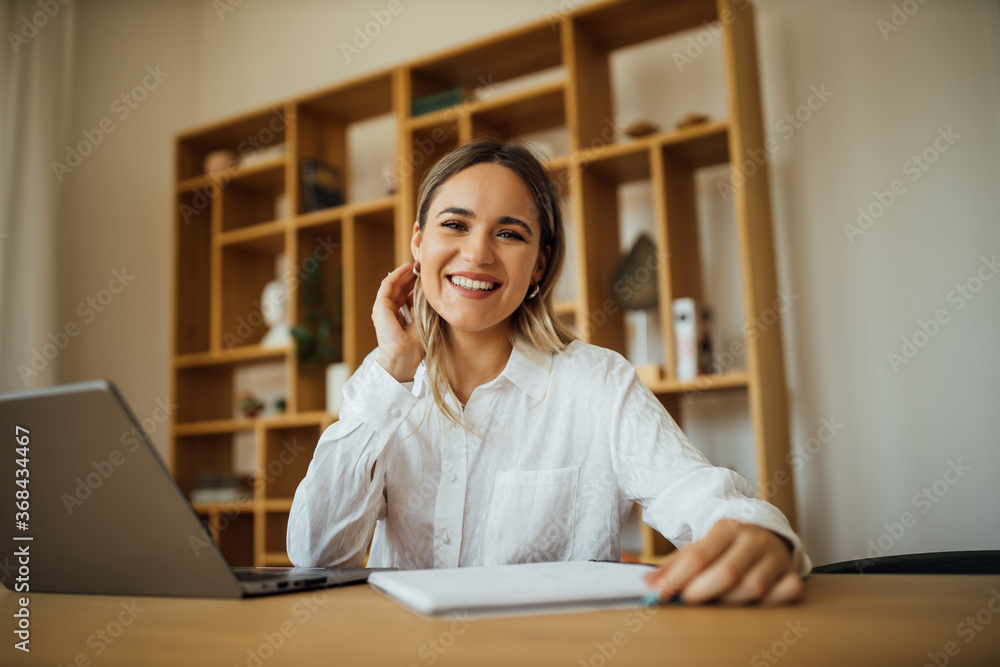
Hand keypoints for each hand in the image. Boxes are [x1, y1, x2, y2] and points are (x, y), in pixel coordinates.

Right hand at [372, 261, 423, 382]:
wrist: (403, 356)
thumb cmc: (416, 346)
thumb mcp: (424, 321)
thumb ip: (425, 307)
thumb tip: (433, 291)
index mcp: (399, 319)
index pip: (408, 297)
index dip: (417, 285)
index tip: (429, 276)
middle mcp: (390, 313)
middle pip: (401, 289)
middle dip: (412, 276)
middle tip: (424, 265)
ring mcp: (383, 309)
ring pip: (394, 285)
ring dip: (405, 273)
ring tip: (417, 264)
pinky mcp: (380, 306)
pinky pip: (388, 285)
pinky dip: (397, 274)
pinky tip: (408, 268)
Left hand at [644, 519, 803, 604]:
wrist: (764, 533)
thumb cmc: (725, 546)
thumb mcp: (699, 547)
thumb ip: (674, 566)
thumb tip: (648, 584)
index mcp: (727, 527)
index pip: (700, 554)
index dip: (678, 577)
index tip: (661, 592)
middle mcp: (754, 539)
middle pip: (727, 572)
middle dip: (702, 590)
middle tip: (688, 600)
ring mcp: (776, 556)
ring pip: (753, 586)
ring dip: (729, 601)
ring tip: (716, 601)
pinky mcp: (792, 572)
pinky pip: (787, 591)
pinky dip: (771, 601)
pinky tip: (753, 603)